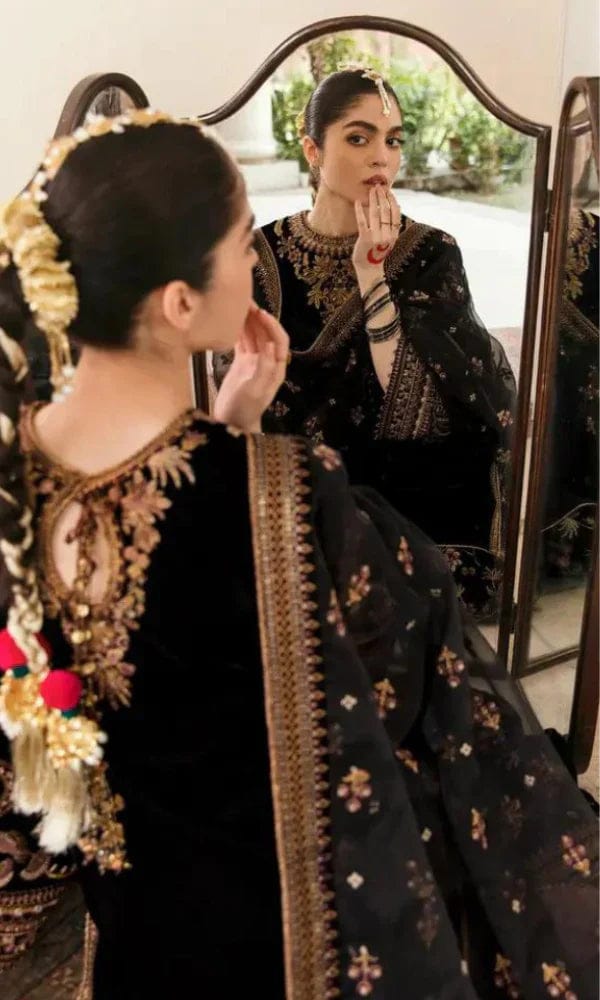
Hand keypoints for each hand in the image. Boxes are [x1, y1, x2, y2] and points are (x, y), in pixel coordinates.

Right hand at [213, 303, 288, 432]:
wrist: (231, 424)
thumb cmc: (244, 411)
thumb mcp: (254, 391)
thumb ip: (263, 369)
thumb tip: (271, 346)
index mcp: (275, 368)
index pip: (279, 340)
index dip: (272, 325)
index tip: (260, 313)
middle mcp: (267, 362)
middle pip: (266, 334)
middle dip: (258, 317)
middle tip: (246, 301)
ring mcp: (254, 362)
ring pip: (253, 335)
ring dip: (247, 320)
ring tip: (237, 304)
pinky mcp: (242, 364)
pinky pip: (242, 342)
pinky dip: (237, 330)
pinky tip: (230, 320)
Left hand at [352, 186, 400, 274]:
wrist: (369, 270)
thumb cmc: (378, 254)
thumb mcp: (389, 241)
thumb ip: (392, 227)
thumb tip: (398, 207)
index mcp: (394, 235)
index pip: (395, 213)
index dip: (392, 200)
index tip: (388, 191)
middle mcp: (387, 235)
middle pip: (385, 211)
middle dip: (381, 197)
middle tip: (378, 186)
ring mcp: (376, 237)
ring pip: (375, 214)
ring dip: (373, 200)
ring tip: (371, 190)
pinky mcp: (365, 239)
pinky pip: (362, 221)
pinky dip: (360, 210)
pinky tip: (357, 202)